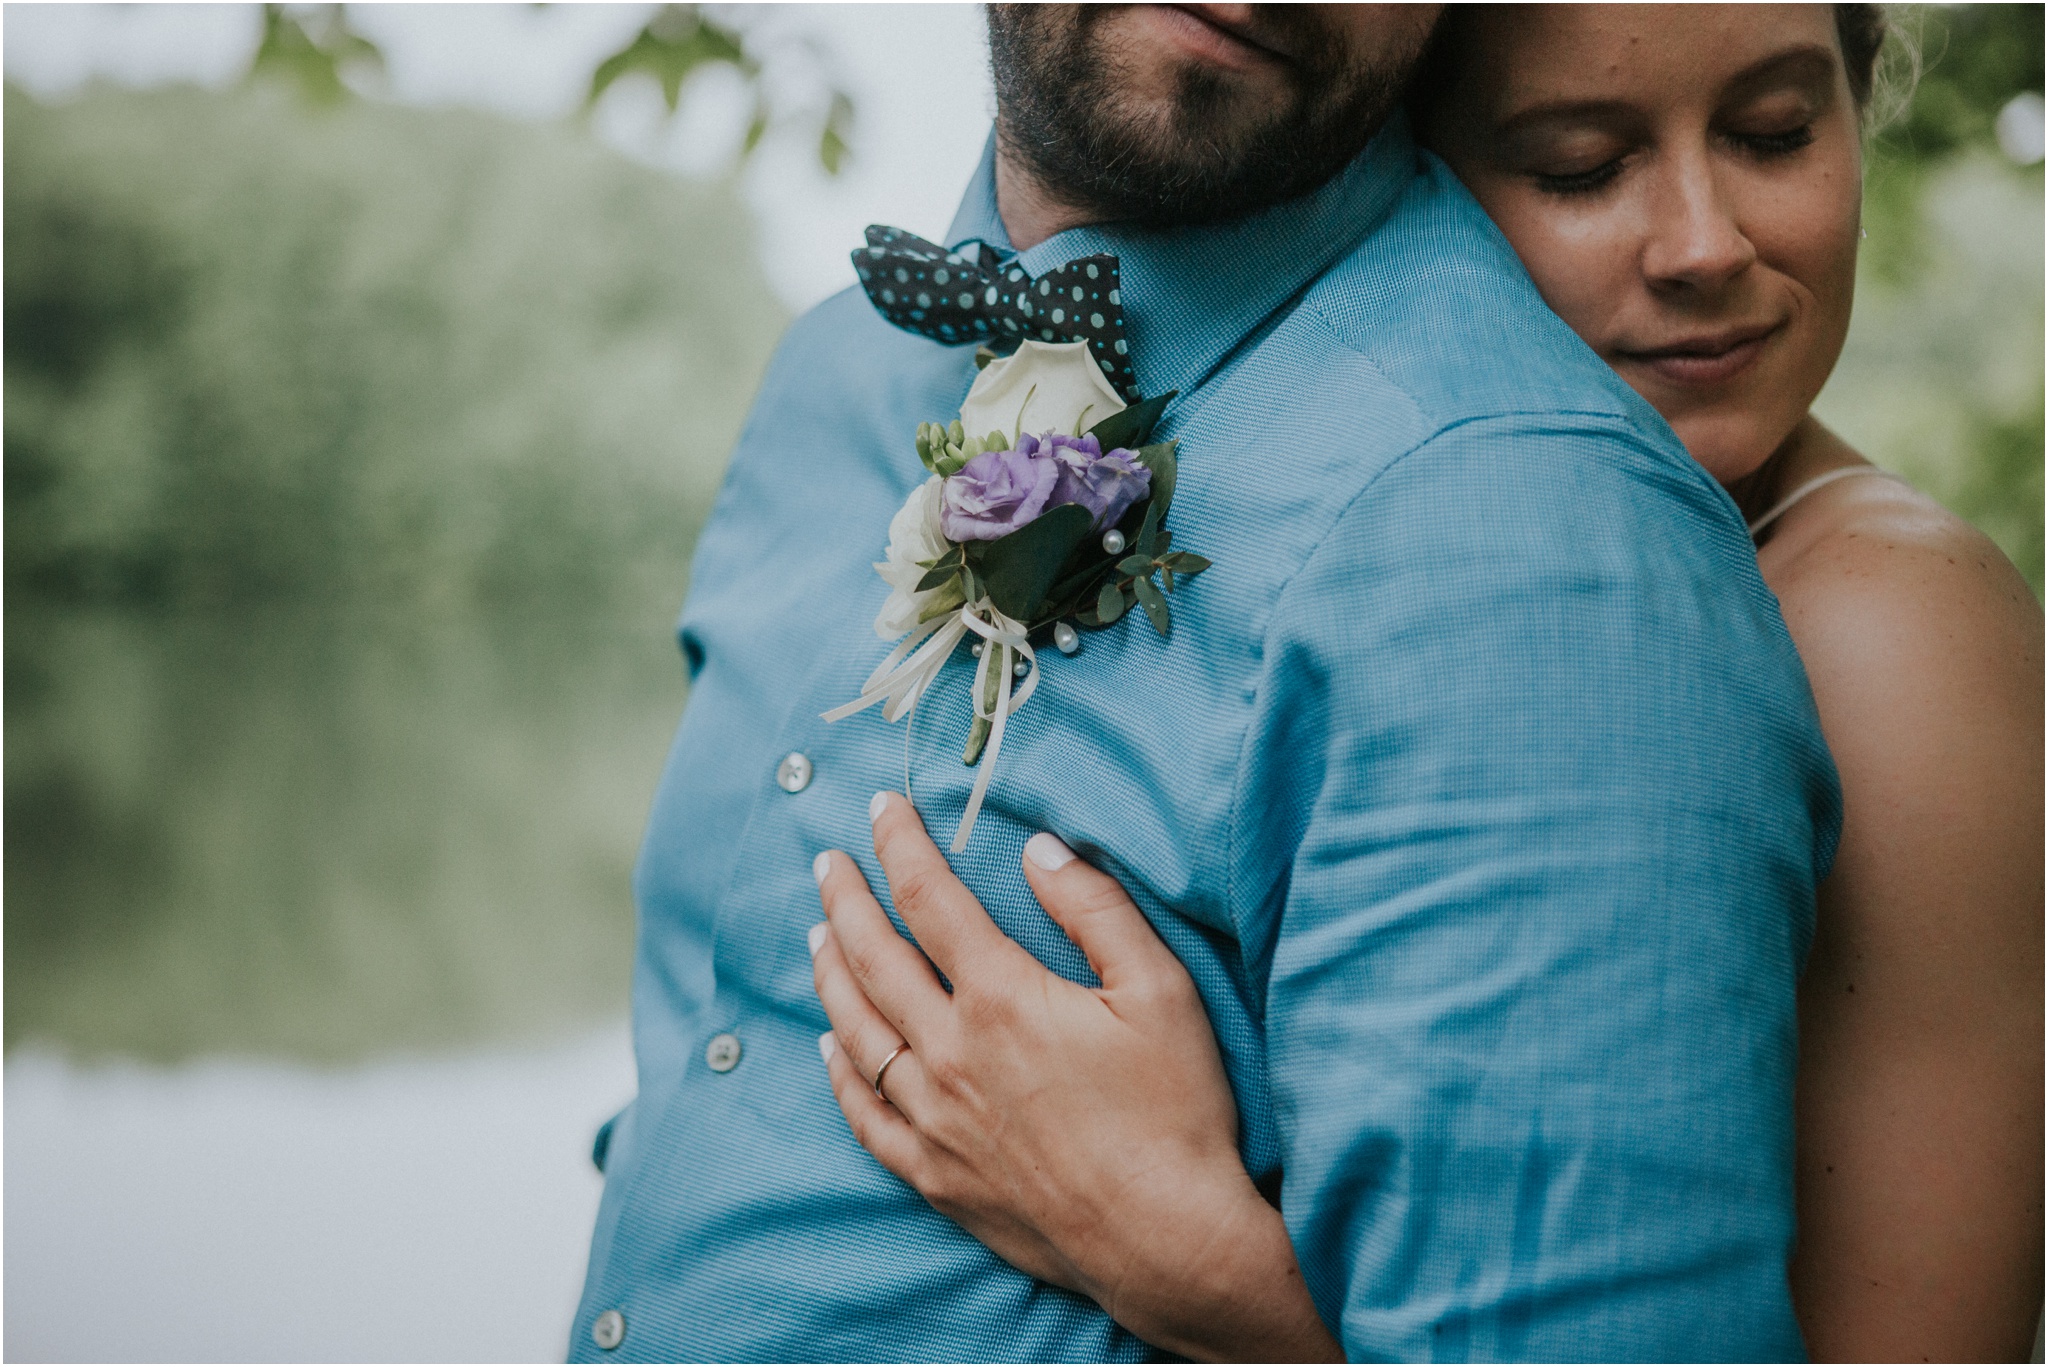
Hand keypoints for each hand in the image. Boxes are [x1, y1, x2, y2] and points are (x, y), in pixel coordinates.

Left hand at [807, 792, 1340, 1362]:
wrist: (1168, 1239)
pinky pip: (865, 1115)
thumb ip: (1095, 907)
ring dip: (830, 975)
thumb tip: (1040, 848)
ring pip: (855, 1032)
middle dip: (845, 900)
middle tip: (826, 863)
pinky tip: (826, 1047)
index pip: (930, 899)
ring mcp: (935, 1120)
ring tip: (816, 935)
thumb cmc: (1177, 1111)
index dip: (900, 844)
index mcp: (1002, 998)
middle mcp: (950, 1054)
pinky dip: (838, 1073)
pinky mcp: (935, 1177)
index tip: (880, 808)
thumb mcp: (1160, 989)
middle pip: (874, 958)